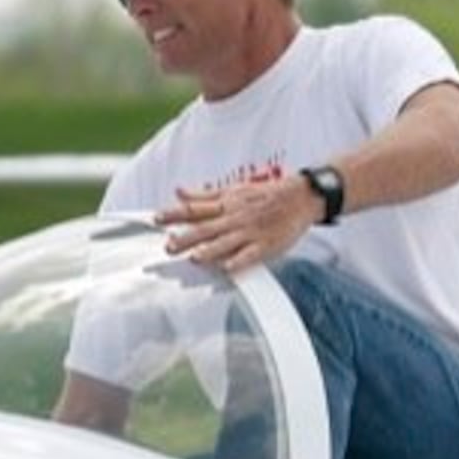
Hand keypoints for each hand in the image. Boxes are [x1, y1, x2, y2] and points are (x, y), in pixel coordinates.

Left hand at [156, 173, 321, 271]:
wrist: (301, 197)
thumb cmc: (267, 194)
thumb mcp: (234, 189)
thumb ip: (205, 194)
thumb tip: (179, 192)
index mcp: (227, 204)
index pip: (195, 209)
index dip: (174, 214)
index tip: (156, 219)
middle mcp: (236, 218)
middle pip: (207, 228)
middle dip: (187, 238)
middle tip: (168, 246)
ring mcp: (251, 232)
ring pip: (227, 242)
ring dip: (210, 250)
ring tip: (194, 258)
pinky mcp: (267, 244)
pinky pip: (252, 254)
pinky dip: (240, 261)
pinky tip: (228, 269)